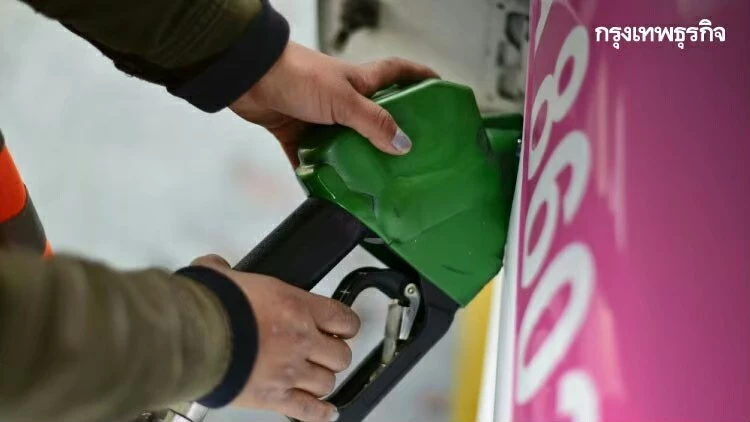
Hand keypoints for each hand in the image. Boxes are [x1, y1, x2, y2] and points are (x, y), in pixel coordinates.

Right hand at [191, 255, 359, 421]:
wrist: (194, 338)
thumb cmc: (210, 308)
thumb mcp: (223, 278)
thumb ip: (226, 272)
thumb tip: (215, 268)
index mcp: (295, 306)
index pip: (341, 318)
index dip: (346, 325)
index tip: (343, 327)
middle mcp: (300, 340)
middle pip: (339, 355)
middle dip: (334, 354)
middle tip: (325, 351)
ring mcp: (289, 371)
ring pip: (327, 382)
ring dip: (323, 380)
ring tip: (316, 376)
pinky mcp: (273, 397)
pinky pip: (308, 410)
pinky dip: (320, 413)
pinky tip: (326, 412)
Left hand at [229, 41, 438, 165]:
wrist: (248, 78)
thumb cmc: (296, 75)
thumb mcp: (343, 99)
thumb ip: (373, 123)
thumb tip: (403, 145)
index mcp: (360, 82)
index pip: (400, 74)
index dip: (421, 78)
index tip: (439, 92)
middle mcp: (343, 100)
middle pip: (376, 117)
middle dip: (393, 136)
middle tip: (411, 159)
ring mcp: (320, 118)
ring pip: (346, 144)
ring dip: (356, 162)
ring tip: (374, 186)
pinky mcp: (298, 135)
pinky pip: (313, 161)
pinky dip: (320, 176)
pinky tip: (330, 194)